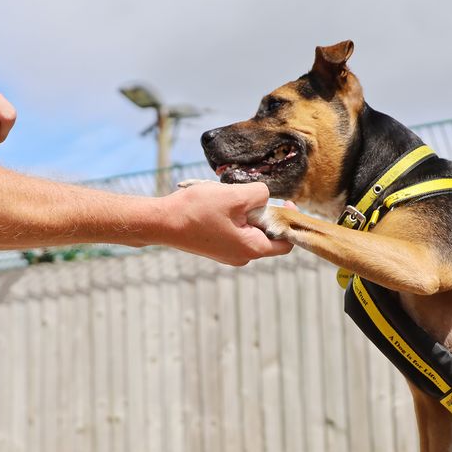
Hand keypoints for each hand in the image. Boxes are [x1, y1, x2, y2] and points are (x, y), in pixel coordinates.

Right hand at [161, 181, 292, 265]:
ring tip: (228, 199)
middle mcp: (242, 257)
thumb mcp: (236, 196)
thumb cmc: (197, 210)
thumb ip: (261, 195)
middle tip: (249, 195)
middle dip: (263, 213)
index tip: (284, 201)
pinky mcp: (216, 248)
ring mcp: (228, 254)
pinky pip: (234, 232)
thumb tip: (266, 198)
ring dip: (245, 213)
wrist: (162, 222)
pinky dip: (233, 217)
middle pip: (267, 235)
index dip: (289, 221)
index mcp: (252, 249)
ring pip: (249, 231)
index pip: (286, 243)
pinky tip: (217, 205)